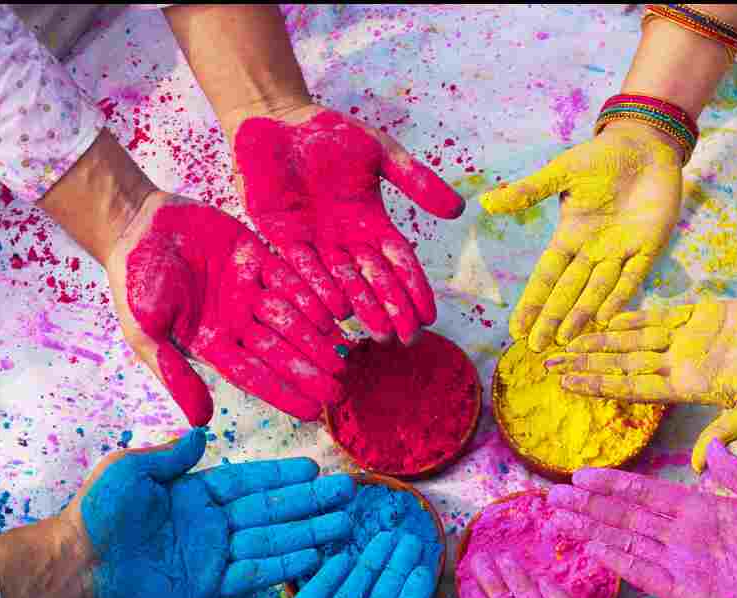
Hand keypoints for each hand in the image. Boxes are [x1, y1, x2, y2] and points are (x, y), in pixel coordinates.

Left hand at [60, 428, 355, 597]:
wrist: (78, 562)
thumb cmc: (98, 511)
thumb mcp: (132, 469)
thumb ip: (171, 455)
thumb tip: (201, 432)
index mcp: (195, 493)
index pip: (249, 482)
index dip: (281, 476)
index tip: (314, 469)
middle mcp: (211, 523)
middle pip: (271, 511)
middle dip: (309, 503)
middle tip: (346, 495)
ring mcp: (212, 555)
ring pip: (270, 541)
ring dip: (306, 533)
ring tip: (342, 526)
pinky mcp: (207, 586)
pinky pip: (252, 574)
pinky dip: (281, 567)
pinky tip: (311, 557)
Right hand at [105, 191, 349, 425]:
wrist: (135, 225)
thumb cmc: (133, 282)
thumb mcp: (145, 334)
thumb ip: (175, 374)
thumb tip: (202, 422)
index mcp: (213, 345)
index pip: (254, 377)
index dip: (283, 394)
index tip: (312, 413)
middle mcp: (237, 323)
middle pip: (280, 352)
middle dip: (309, 371)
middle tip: (340, 390)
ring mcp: (249, 291)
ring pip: (291, 318)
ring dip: (317, 337)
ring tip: (345, 354)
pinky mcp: (257, 258)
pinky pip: (289, 278)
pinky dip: (311, 293)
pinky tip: (336, 309)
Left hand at [234, 106, 465, 344]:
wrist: (277, 119)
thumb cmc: (329, 131)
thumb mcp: (381, 152)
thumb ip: (416, 180)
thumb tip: (458, 211)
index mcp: (370, 221)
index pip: (398, 262)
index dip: (414, 289)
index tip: (430, 317)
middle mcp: (344, 239)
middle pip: (373, 280)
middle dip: (391, 309)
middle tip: (405, 338)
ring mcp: (313, 241)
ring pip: (341, 281)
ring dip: (360, 308)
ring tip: (376, 333)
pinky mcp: (280, 237)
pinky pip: (300, 268)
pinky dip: (317, 290)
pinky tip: (333, 312)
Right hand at [480, 122, 681, 352]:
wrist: (647, 145)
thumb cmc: (603, 156)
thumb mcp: (562, 172)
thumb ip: (529, 191)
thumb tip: (487, 202)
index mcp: (570, 235)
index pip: (547, 276)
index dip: (532, 302)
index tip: (517, 329)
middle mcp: (593, 251)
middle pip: (569, 291)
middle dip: (552, 318)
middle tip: (538, 346)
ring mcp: (621, 252)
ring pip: (597, 290)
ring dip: (582, 314)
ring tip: (566, 338)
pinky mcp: (649, 247)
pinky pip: (633, 277)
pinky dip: (620, 296)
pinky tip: (606, 317)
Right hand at [548, 438, 736, 597]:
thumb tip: (710, 447)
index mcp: (700, 509)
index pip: (645, 492)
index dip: (613, 484)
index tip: (581, 474)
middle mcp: (682, 535)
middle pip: (624, 517)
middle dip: (588, 507)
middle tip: (552, 496)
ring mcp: (681, 565)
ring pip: (625, 543)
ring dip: (591, 532)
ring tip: (559, 521)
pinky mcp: (686, 595)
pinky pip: (645, 575)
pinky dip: (619, 562)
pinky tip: (593, 550)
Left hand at [551, 299, 736, 470]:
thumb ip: (724, 434)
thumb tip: (695, 467)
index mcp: (688, 387)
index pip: (632, 385)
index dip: (598, 383)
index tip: (565, 382)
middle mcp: (681, 365)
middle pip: (623, 362)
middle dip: (586, 361)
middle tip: (546, 359)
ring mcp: (690, 340)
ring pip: (634, 338)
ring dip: (600, 338)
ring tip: (566, 337)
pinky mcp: (703, 315)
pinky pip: (660, 315)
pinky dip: (633, 314)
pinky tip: (604, 317)